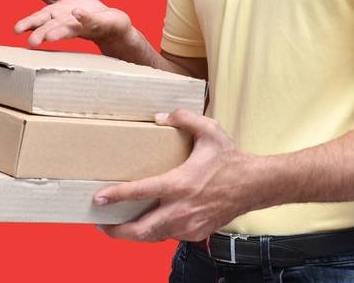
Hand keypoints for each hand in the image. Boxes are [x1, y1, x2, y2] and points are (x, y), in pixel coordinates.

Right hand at [11, 0, 132, 47]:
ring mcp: (81, 24)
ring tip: (50, 37)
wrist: (108, 24)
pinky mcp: (96, 22)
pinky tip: (77, 13)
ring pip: (68, 29)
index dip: (28, 24)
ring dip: (59, 32)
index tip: (16, 30)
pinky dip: (83, 17)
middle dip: (42, 34)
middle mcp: (65, 23)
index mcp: (54, 16)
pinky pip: (89, 19)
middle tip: (32, 42)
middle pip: (51, 27)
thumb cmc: (80, 12)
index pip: (39, 19)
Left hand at [92, 109, 256, 242]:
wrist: (255, 186)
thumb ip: (183, 118)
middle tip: (100, 224)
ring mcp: (189, 226)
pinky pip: (169, 236)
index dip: (116, 196)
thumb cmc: (230, 159)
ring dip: (134, 234)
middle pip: (140, 230)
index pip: (140, 193)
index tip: (98, 198)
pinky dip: (156, 232)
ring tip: (117, 227)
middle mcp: (181, 209)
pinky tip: (148, 224)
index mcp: (180, 184)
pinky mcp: (195, 233)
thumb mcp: (209, 130)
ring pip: (153, 237)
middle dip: (116, 231)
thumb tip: (159, 117)